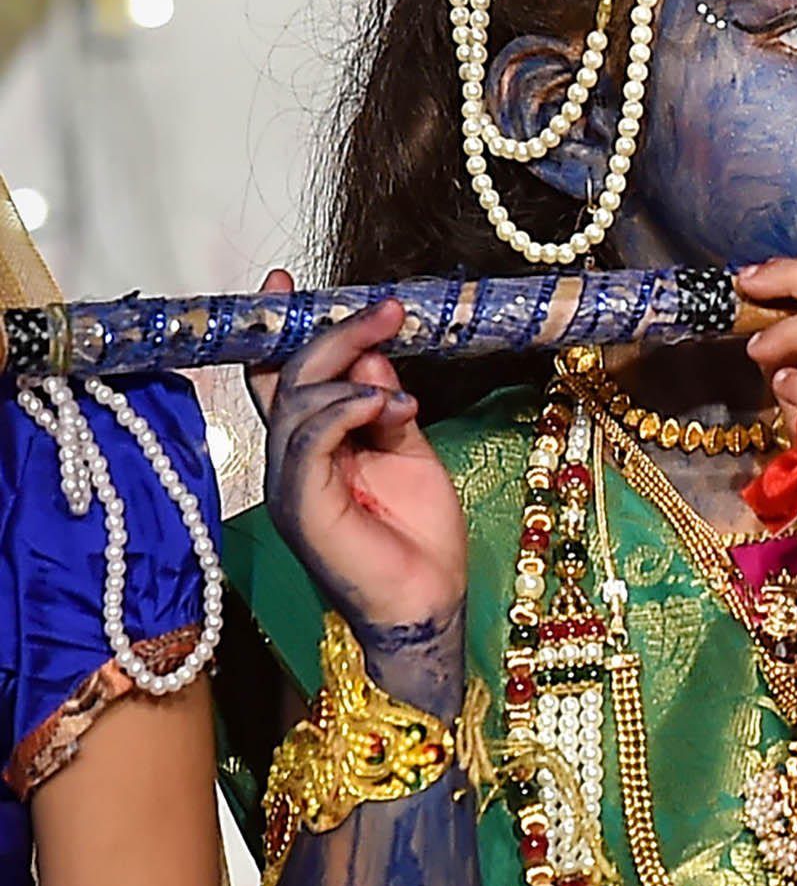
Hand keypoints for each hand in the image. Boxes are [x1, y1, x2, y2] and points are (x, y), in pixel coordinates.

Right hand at [259, 298, 466, 713]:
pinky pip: (307, 440)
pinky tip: (384, 404)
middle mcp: (292, 459)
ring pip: (296, 403)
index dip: (281, 332)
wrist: (427, 601)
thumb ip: (385, 406)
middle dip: (335, 335)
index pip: (282, 378)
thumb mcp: (410, 452)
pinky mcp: (301, 505)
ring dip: (348, 374)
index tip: (284, 284)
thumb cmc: (420, 536)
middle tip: (386, 310)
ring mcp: (292, 482)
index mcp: (315, 445)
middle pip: (291, 379)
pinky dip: (344, 411)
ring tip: (394, 385)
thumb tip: (370, 356)